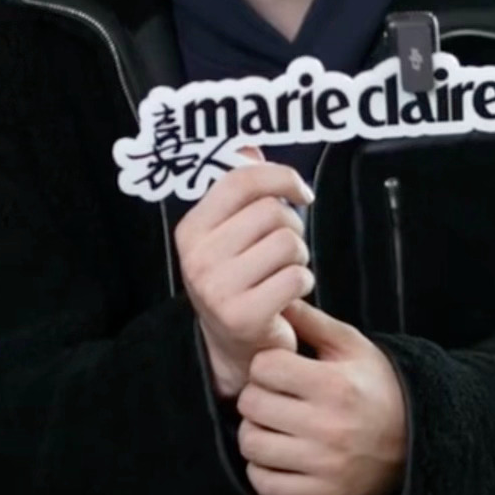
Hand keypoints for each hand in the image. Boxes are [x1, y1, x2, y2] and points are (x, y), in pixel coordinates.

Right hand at [174, 145, 313, 396]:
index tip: (301, 192)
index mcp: (192, 229)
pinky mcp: (244, 315)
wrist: (230, 346)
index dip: (281, 177)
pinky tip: (288, 294)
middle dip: (293, 227)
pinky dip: (303, 283)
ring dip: (299, 256)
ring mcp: (217, 289)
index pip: (241, 180)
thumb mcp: (229, 233)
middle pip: (272, 212)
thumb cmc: (238, 279)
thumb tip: (250, 148)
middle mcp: (197, 257)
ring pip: (288, 243)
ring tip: (284, 271)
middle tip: (285, 249)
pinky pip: (296, 277)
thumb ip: (239, 190)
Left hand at [235, 299, 407, 494]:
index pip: (264, 367)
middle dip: (257, 395)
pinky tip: (276, 454)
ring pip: (252, 444)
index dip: (265, 364)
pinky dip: (261, 469)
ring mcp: (325, 464)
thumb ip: (310, 321)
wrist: (419, 439)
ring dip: (255, 431)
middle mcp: (328, 426)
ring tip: (272, 424)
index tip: (278, 369)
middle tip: (273, 396)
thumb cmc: (378, 384)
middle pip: (252, 404)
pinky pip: (265, 484)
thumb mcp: (352, 345)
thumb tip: (275, 299)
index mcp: (335, 384)